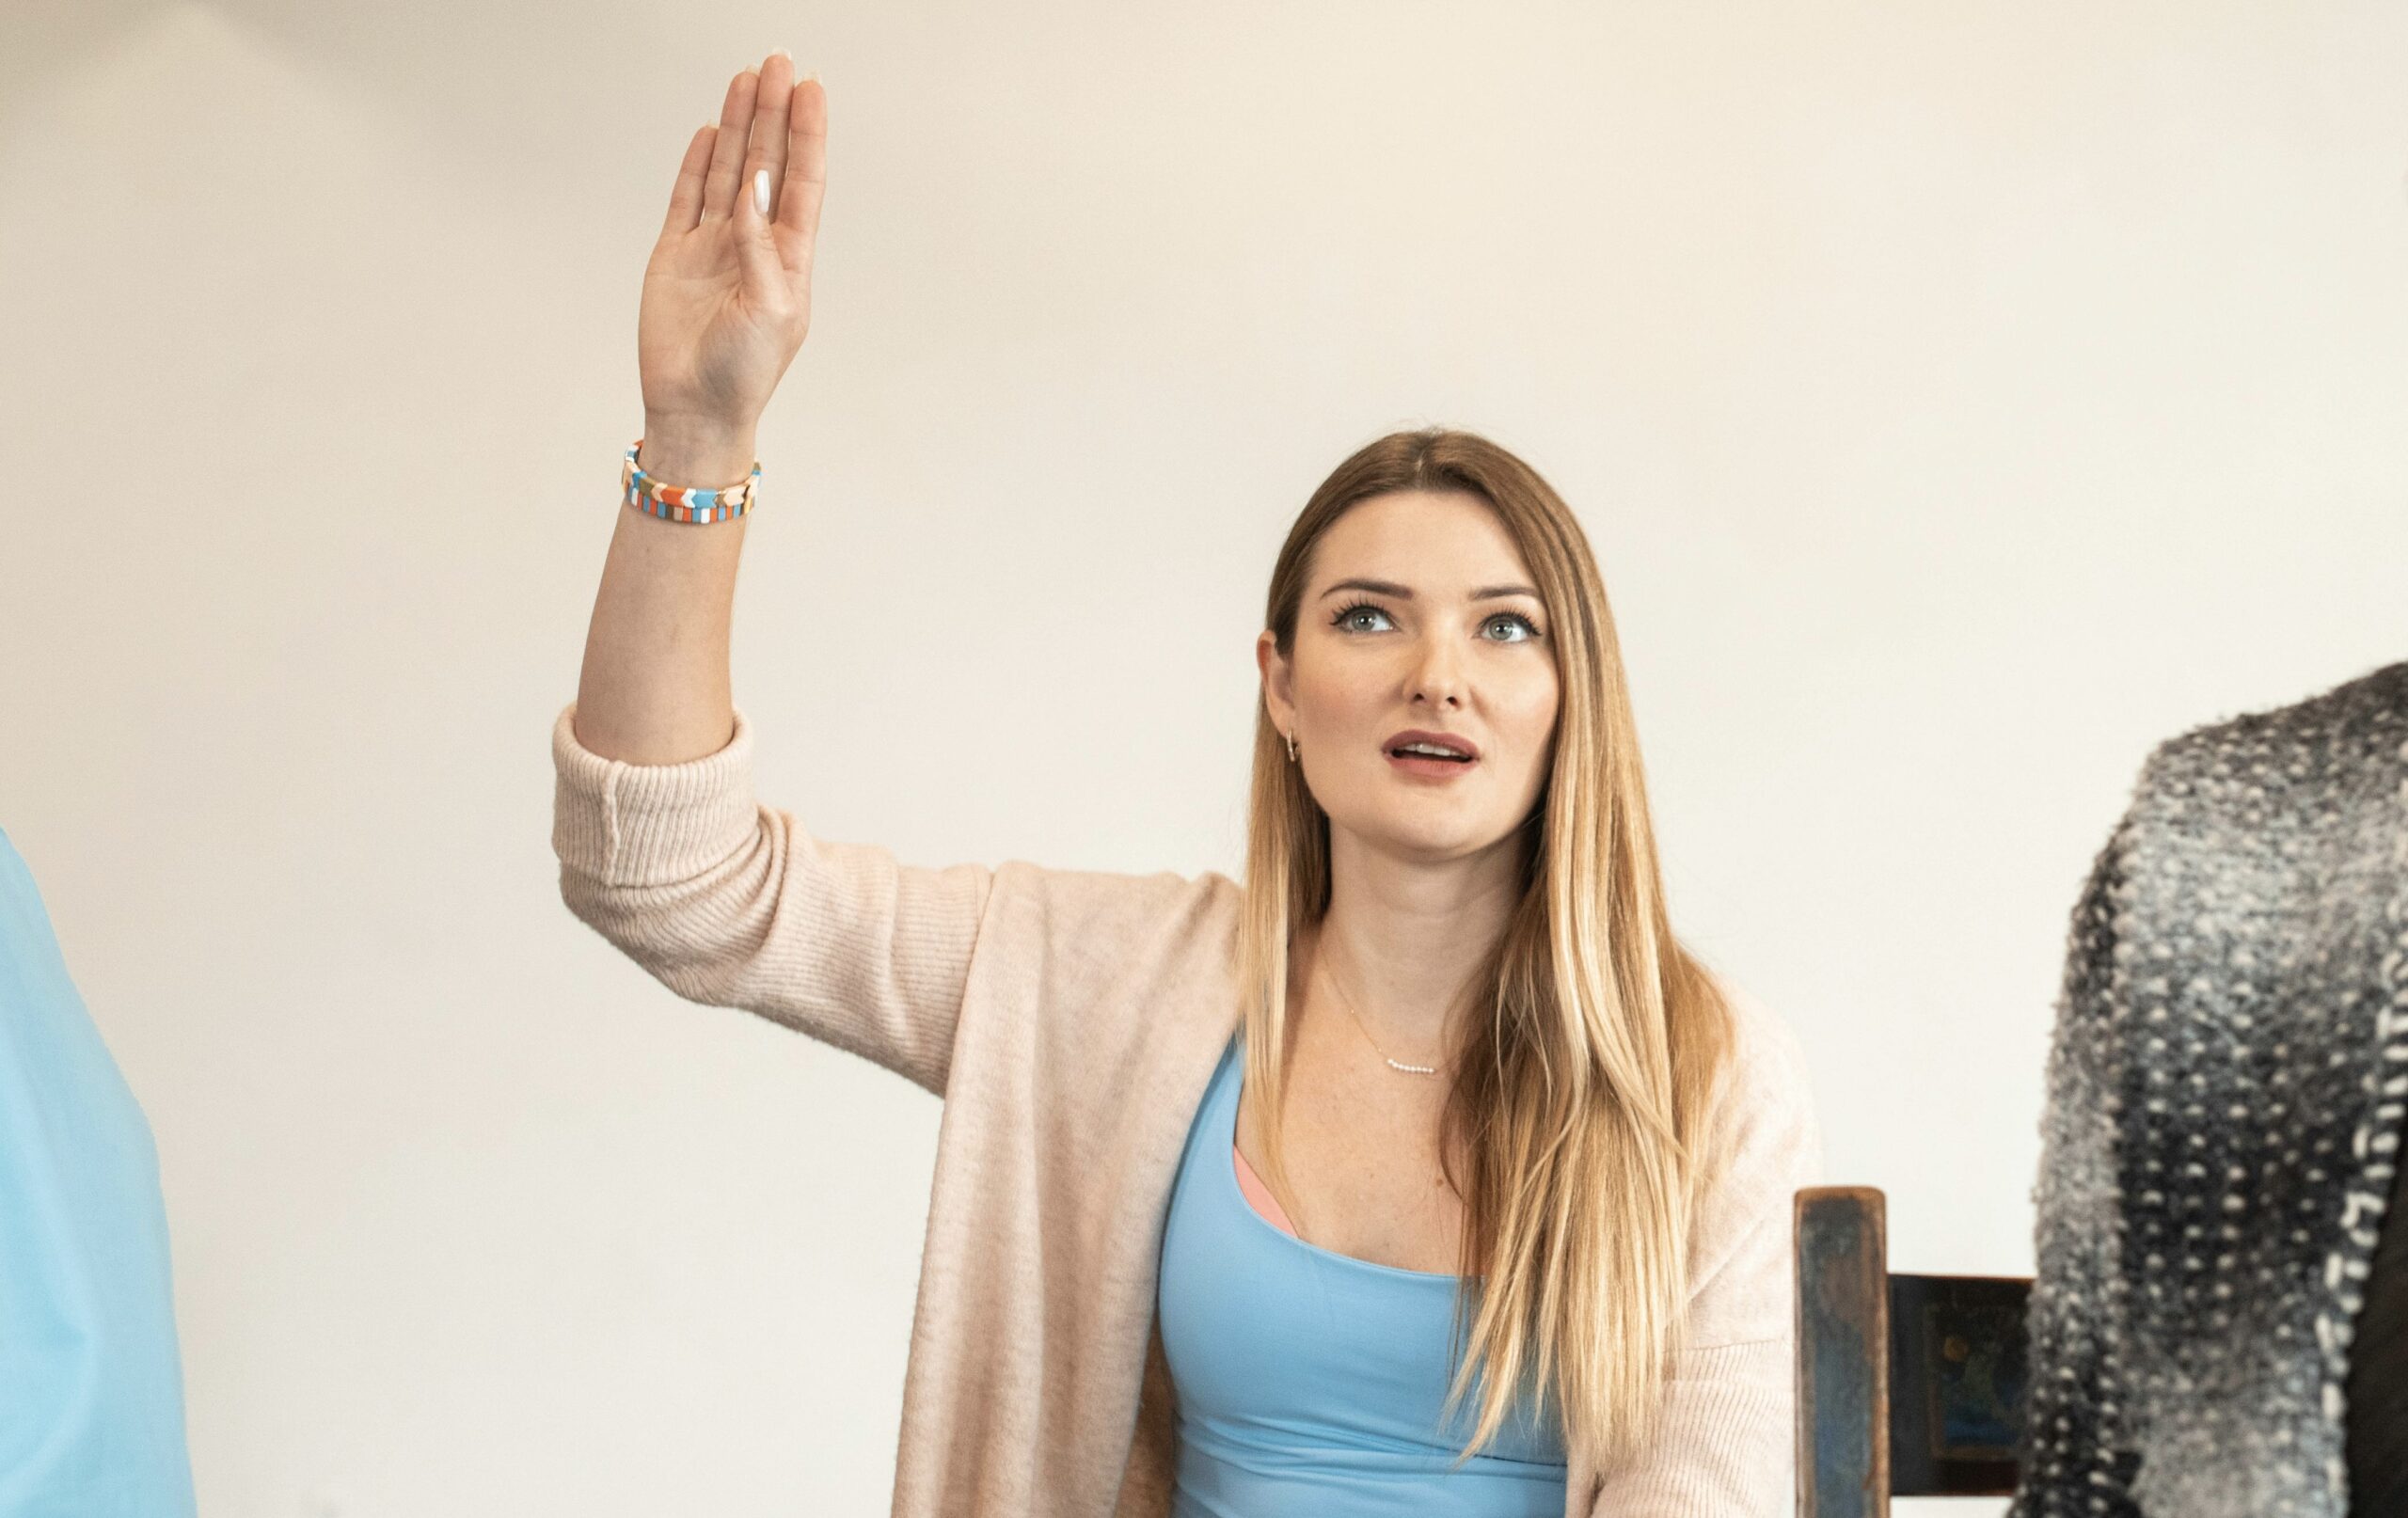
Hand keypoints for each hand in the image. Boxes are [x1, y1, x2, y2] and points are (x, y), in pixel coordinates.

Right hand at [636, 51, 824, 439]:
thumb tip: (756, 187)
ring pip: (728, 171)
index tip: (811, 88)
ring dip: (738, 126)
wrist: (695, 410)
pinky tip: (710, 132)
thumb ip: (762, 246)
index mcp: (788, 258)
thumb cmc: (744, 374)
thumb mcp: (771, 310)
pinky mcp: (676, 256)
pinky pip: (687, 199)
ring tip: (747, 78)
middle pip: (766, 162)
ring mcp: (714, 247)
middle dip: (773, 113)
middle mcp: (754, 244)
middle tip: (779, 61)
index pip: (801, 180)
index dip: (806, 133)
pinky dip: (699, 165)